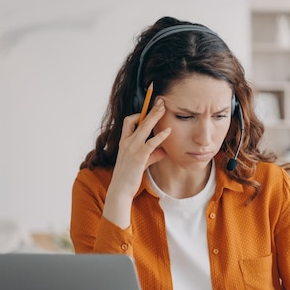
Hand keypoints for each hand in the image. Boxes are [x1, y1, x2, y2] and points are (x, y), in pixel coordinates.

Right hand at [103, 98, 171, 227]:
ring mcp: (131, 148)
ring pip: (143, 127)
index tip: (150, 105)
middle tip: (160, 99)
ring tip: (164, 108)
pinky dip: (160, 136)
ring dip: (155, 116)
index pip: (130, 120)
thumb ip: (153, 154)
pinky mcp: (139, 156)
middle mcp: (126, 141)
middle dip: (150, 108)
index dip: (140, 112)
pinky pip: (150, 142)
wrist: (121, 189)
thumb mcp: (143, 162)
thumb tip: (165, 150)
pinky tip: (168, 131)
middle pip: (138, 119)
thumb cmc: (131, 175)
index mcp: (124, 140)